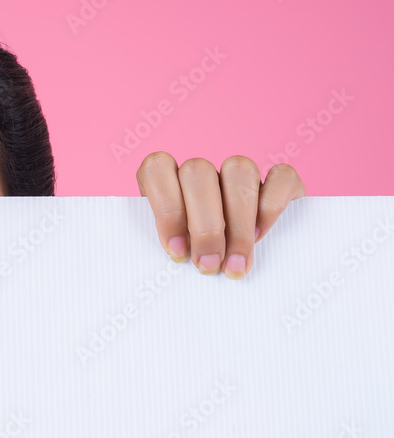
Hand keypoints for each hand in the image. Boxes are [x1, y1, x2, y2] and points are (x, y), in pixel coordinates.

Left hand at [136, 152, 305, 278]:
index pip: (157, 168)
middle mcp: (204, 173)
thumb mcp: (179, 256)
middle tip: (209, 265)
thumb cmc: (198, 262)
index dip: (166, 208)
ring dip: (237, 222)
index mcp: (169, 183)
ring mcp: (241, 174)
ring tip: (235, 263)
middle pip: (198, 173)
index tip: (177, 251)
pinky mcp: (281, 181)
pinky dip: (271, 207)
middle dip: (204, 226)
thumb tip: (178, 260)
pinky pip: (280, 176)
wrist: (247, 269)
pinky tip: (262, 236)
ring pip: (238, 170)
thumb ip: (174, 249)